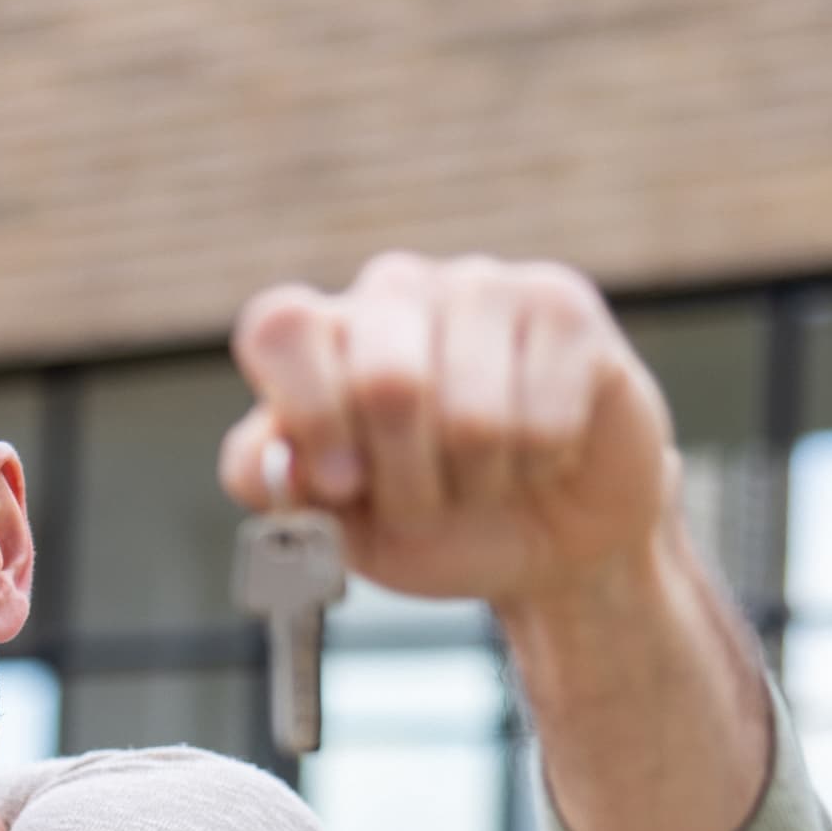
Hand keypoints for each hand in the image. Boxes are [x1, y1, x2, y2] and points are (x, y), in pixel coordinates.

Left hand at [219, 253, 677, 615]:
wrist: (548, 543)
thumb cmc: (436, 525)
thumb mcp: (344, 530)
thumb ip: (287, 492)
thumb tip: (268, 454)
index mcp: (324, 334)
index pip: (279, 330)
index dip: (308, 414)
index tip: (340, 483)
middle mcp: (394, 292)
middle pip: (384, 380)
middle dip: (405, 479)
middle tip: (423, 504)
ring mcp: (480, 287)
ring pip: (471, 414)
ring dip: (475, 483)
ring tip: (484, 477)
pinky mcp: (563, 307)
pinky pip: (543, 418)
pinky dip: (537, 465)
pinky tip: (541, 452)